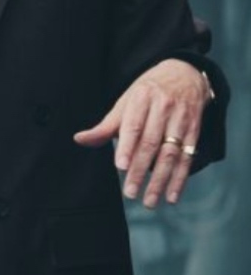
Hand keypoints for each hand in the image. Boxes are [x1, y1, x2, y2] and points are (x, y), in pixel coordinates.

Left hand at [74, 58, 210, 207]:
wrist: (185, 74)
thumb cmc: (147, 93)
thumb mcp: (125, 102)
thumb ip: (106, 125)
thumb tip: (79, 139)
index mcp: (141, 99)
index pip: (133, 126)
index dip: (127, 147)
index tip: (120, 166)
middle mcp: (163, 108)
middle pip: (152, 143)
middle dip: (140, 170)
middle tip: (130, 192)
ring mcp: (182, 119)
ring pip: (171, 154)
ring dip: (160, 180)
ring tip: (149, 201)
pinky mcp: (195, 130)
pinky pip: (188, 158)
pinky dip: (180, 178)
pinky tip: (172, 195)